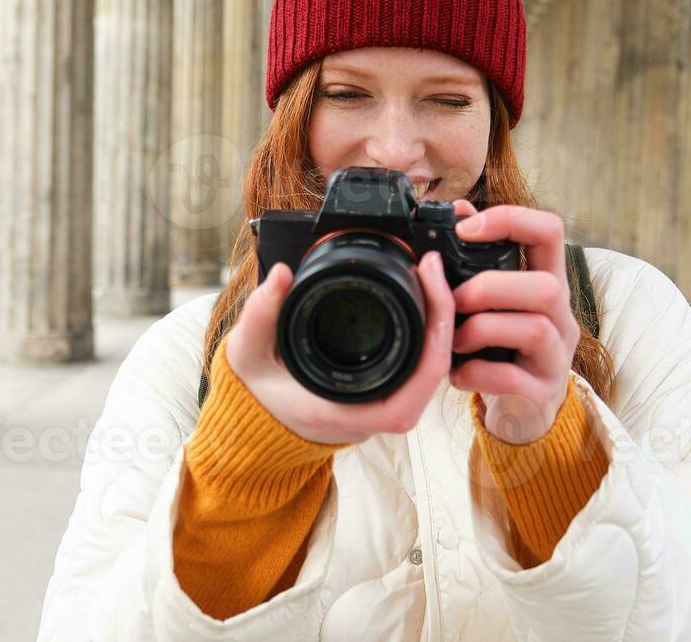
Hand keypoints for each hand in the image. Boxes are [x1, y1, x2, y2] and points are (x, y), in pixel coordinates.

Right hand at [222, 255, 458, 444]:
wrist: (252, 419)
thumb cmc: (253, 393)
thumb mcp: (246, 353)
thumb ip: (259, 315)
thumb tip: (281, 275)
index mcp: (343, 413)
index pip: (410, 393)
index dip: (433, 343)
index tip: (430, 289)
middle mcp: (370, 416)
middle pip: (432, 377)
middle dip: (443, 320)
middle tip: (432, 270)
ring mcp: (380, 408)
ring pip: (429, 373)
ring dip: (439, 327)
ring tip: (431, 279)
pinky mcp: (382, 395)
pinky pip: (418, 371)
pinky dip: (427, 335)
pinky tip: (423, 302)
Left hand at [445, 200, 578, 444]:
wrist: (522, 411)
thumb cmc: (503, 346)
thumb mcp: (494, 301)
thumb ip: (477, 261)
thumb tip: (457, 211)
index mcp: (546, 282)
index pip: (550, 231)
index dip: (511, 220)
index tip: (465, 229)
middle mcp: (561, 316)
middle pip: (548, 287)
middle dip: (490, 287)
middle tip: (454, 300)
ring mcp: (556, 357)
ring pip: (535, 329)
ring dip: (481, 329)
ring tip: (452, 339)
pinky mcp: (542, 393)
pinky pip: (514, 379)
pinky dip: (477, 374)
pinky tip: (458, 374)